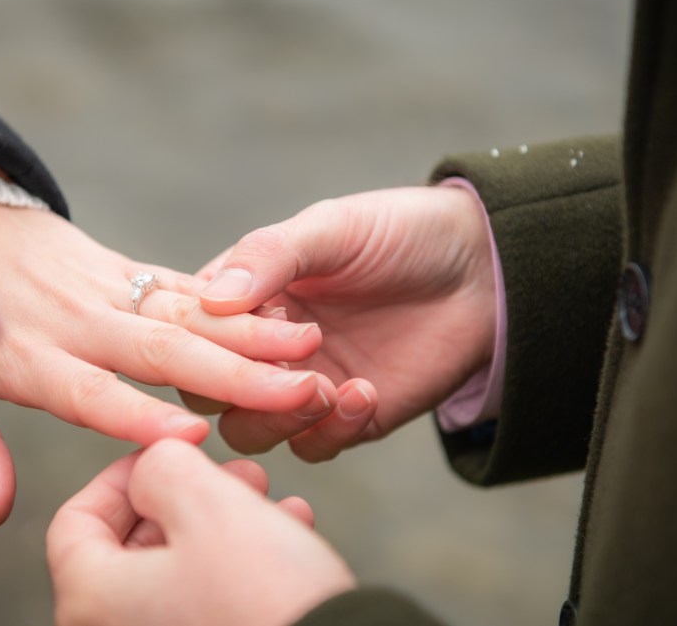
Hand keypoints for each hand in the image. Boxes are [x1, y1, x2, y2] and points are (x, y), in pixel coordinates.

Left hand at [0, 205, 331, 525]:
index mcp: (24, 353)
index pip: (88, 391)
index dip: (138, 415)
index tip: (193, 435)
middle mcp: (74, 318)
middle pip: (161, 348)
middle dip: (236, 371)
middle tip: (298, 389)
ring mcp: (102, 285)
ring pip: (187, 310)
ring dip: (251, 330)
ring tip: (310, 343)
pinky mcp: (119, 263)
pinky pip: (181, 281)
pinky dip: (231, 298)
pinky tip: (279, 306)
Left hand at [46, 439, 354, 625]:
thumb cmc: (263, 595)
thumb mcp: (207, 502)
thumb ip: (161, 466)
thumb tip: (152, 469)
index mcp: (93, 599)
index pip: (75, 522)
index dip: (122, 473)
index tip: (171, 453)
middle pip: (133, 545)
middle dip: (190, 495)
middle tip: (238, 471)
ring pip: (180, 570)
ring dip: (225, 523)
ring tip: (272, 497)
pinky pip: (210, 603)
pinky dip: (241, 566)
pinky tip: (291, 532)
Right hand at [192, 186, 496, 460]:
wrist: (482, 269)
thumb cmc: (400, 233)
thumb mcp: (331, 228)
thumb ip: (270, 256)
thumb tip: (210, 299)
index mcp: (244, 293)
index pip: (194, 329)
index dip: (213, 337)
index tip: (265, 318)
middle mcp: (261, 344)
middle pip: (208, 389)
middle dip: (241, 384)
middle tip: (294, 363)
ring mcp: (299, 384)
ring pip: (250, 430)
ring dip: (280, 415)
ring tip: (326, 386)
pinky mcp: (343, 418)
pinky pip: (313, 447)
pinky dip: (331, 429)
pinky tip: (364, 393)